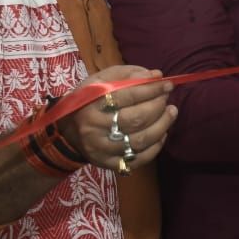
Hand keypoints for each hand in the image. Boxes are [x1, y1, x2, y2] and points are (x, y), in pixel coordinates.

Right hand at [61, 67, 176, 172]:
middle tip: (167, 99)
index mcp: (91, 103)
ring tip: (171, 112)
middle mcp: (94, 128)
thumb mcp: (101, 80)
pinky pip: (138, 159)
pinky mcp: (107, 164)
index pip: (127, 95)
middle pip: (136, 119)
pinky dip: (155, 147)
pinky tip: (161, 134)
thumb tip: (156, 75)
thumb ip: (128, 74)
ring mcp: (101, 149)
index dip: (151, 89)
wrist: (67, 130)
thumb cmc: (89, 100)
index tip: (167, 84)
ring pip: (140, 140)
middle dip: (158, 107)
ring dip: (163, 125)